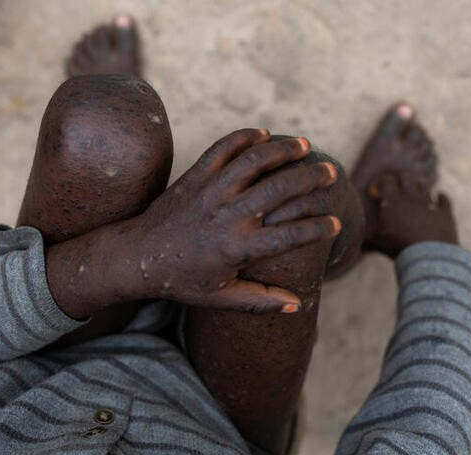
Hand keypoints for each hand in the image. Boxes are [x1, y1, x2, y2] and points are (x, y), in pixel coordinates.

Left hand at [117, 129, 340, 312]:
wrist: (135, 257)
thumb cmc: (180, 280)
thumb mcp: (220, 297)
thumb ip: (259, 300)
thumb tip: (296, 305)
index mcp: (239, 248)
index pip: (292, 234)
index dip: (319, 228)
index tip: (335, 223)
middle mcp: (229, 215)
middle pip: (282, 189)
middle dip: (312, 178)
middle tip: (330, 172)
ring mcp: (211, 191)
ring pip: (255, 160)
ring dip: (283, 149)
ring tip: (303, 145)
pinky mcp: (195, 176)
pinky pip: (223, 147)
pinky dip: (244, 137)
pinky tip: (262, 133)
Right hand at [365, 170, 457, 257]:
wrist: (429, 255)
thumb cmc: (400, 247)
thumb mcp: (379, 241)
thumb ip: (369, 234)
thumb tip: (356, 236)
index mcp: (393, 201)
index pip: (385, 181)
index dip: (380, 183)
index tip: (376, 190)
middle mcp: (412, 197)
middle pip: (406, 177)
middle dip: (400, 178)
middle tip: (396, 184)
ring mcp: (430, 204)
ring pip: (424, 186)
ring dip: (419, 186)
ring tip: (414, 189)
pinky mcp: (445, 213)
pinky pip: (444, 200)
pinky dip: (441, 197)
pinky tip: (440, 196)